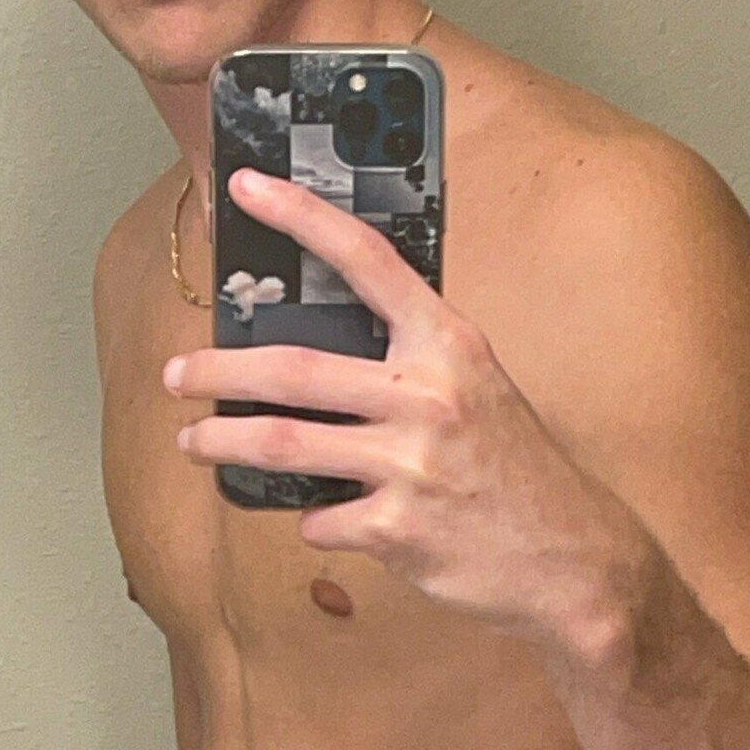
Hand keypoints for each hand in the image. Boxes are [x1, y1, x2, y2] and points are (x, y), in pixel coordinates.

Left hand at [163, 166, 653, 651]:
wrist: (572, 560)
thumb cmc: (518, 473)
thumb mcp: (480, 391)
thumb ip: (412, 364)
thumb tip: (324, 361)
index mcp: (449, 345)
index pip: (366, 261)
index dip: (302, 218)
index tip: (247, 190)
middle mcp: (427, 396)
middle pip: (292, 371)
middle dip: (219, 371)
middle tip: (177, 376)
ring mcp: (410, 465)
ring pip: (284, 445)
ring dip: (224, 444)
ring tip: (194, 442)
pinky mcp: (397, 530)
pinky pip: (321, 521)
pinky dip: (313, 522)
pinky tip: (326, 521)